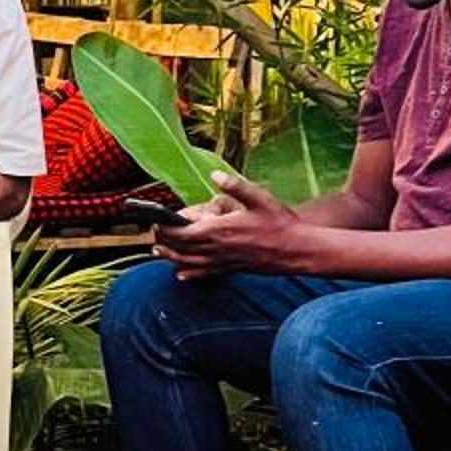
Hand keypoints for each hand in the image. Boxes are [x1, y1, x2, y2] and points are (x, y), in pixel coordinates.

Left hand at [154, 172, 309, 277]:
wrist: (297, 250)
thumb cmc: (279, 223)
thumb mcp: (259, 198)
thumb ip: (235, 185)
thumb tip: (214, 175)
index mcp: (219, 230)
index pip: (181, 233)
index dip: (165, 228)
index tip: (155, 221)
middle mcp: (217, 249)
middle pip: (180, 249)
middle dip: (163, 240)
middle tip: (153, 231)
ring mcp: (223, 262)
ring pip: (188, 264)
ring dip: (170, 257)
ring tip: (158, 251)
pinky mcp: (230, 270)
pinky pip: (204, 274)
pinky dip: (189, 273)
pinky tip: (181, 275)